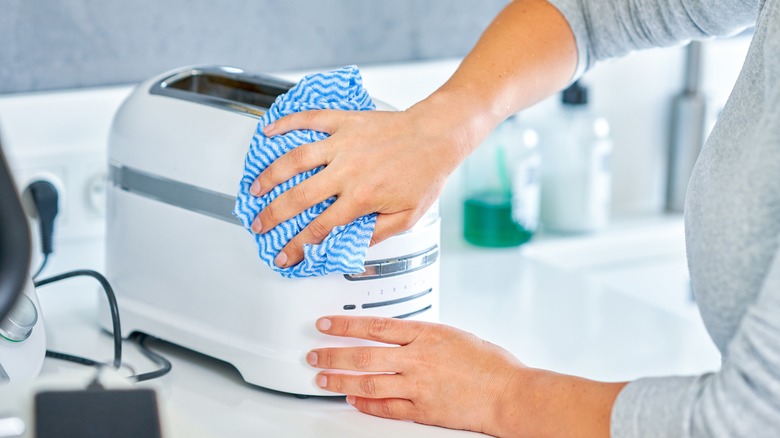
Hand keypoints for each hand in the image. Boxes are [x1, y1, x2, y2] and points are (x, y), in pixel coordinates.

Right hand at [249, 103, 470, 267]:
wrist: (437, 135)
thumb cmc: (425, 173)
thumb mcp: (407, 217)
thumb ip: (377, 234)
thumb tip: (352, 247)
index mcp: (361, 198)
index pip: (320, 228)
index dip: (298, 246)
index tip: (285, 256)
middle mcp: (346, 171)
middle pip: (298, 197)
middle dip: (272, 216)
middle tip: (258, 226)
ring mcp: (342, 144)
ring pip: (294, 160)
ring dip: (269, 176)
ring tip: (254, 189)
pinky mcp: (344, 121)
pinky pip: (308, 120)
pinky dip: (285, 123)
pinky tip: (268, 131)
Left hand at [305, 316, 525, 435]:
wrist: (509, 394)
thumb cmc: (490, 364)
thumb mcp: (454, 335)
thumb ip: (423, 336)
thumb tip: (399, 336)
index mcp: (426, 334)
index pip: (374, 326)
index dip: (345, 325)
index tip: (325, 324)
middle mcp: (418, 359)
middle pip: (363, 354)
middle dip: (332, 354)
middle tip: (313, 354)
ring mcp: (418, 386)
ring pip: (368, 382)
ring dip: (340, 380)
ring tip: (322, 379)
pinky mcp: (422, 410)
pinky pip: (385, 407)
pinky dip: (365, 403)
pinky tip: (352, 399)